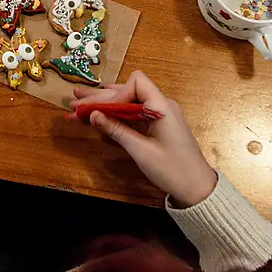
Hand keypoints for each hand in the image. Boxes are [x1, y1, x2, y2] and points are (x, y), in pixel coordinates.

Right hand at [72, 70, 216, 206]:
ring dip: (105, 104)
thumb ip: (117, 130)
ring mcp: (160, 114)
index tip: (100, 112)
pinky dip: (116, 113)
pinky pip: (134, 112)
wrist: (197, 188)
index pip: (136, 83)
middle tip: (75, 102)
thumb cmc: (174, 170)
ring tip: (79, 104)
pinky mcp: (158, 124)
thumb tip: (94, 115)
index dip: (115, 94)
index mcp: (162, 107)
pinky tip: (99, 112)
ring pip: (128, 101)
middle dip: (101, 98)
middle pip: (128, 91)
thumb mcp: (141, 151)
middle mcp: (162, 105)